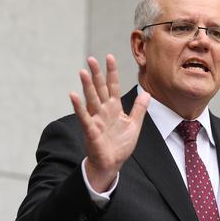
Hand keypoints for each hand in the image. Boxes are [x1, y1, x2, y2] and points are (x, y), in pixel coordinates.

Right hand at [69, 54, 149, 191]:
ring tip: (83, 71)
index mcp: (114, 108)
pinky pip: (84, 116)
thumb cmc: (120, 145)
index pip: (113, 86)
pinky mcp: (91, 130)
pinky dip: (78, 106)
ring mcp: (96, 119)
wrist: (112, 163)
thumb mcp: (134, 125)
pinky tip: (73, 95)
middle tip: (91, 58)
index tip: (109, 57)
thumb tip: (146, 93)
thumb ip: (139, 109)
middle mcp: (104, 110)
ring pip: (91, 99)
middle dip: (96, 74)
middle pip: (100, 89)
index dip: (112, 72)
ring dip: (87, 86)